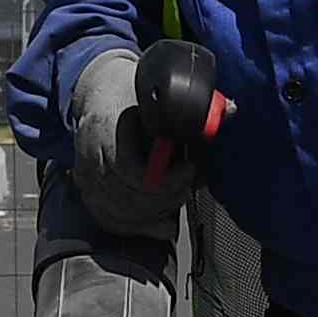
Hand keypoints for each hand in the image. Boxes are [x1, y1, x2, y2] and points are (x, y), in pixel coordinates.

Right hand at [64, 45, 192, 245]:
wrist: (98, 89)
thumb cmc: (128, 90)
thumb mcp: (158, 92)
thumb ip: (193, 106)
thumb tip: (231, 110)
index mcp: (109, 130)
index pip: (134, 173)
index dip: (168, 179)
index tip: (191, 168)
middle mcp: (93, 156)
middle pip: (130, 198)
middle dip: (166, 199)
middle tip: (189, 187)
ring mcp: (86, 174)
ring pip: (120, 213)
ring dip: (155, 215)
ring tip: (179, 201)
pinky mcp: (87, 187)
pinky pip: (108, 218)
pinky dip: (137, 226)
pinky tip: (161, 226)